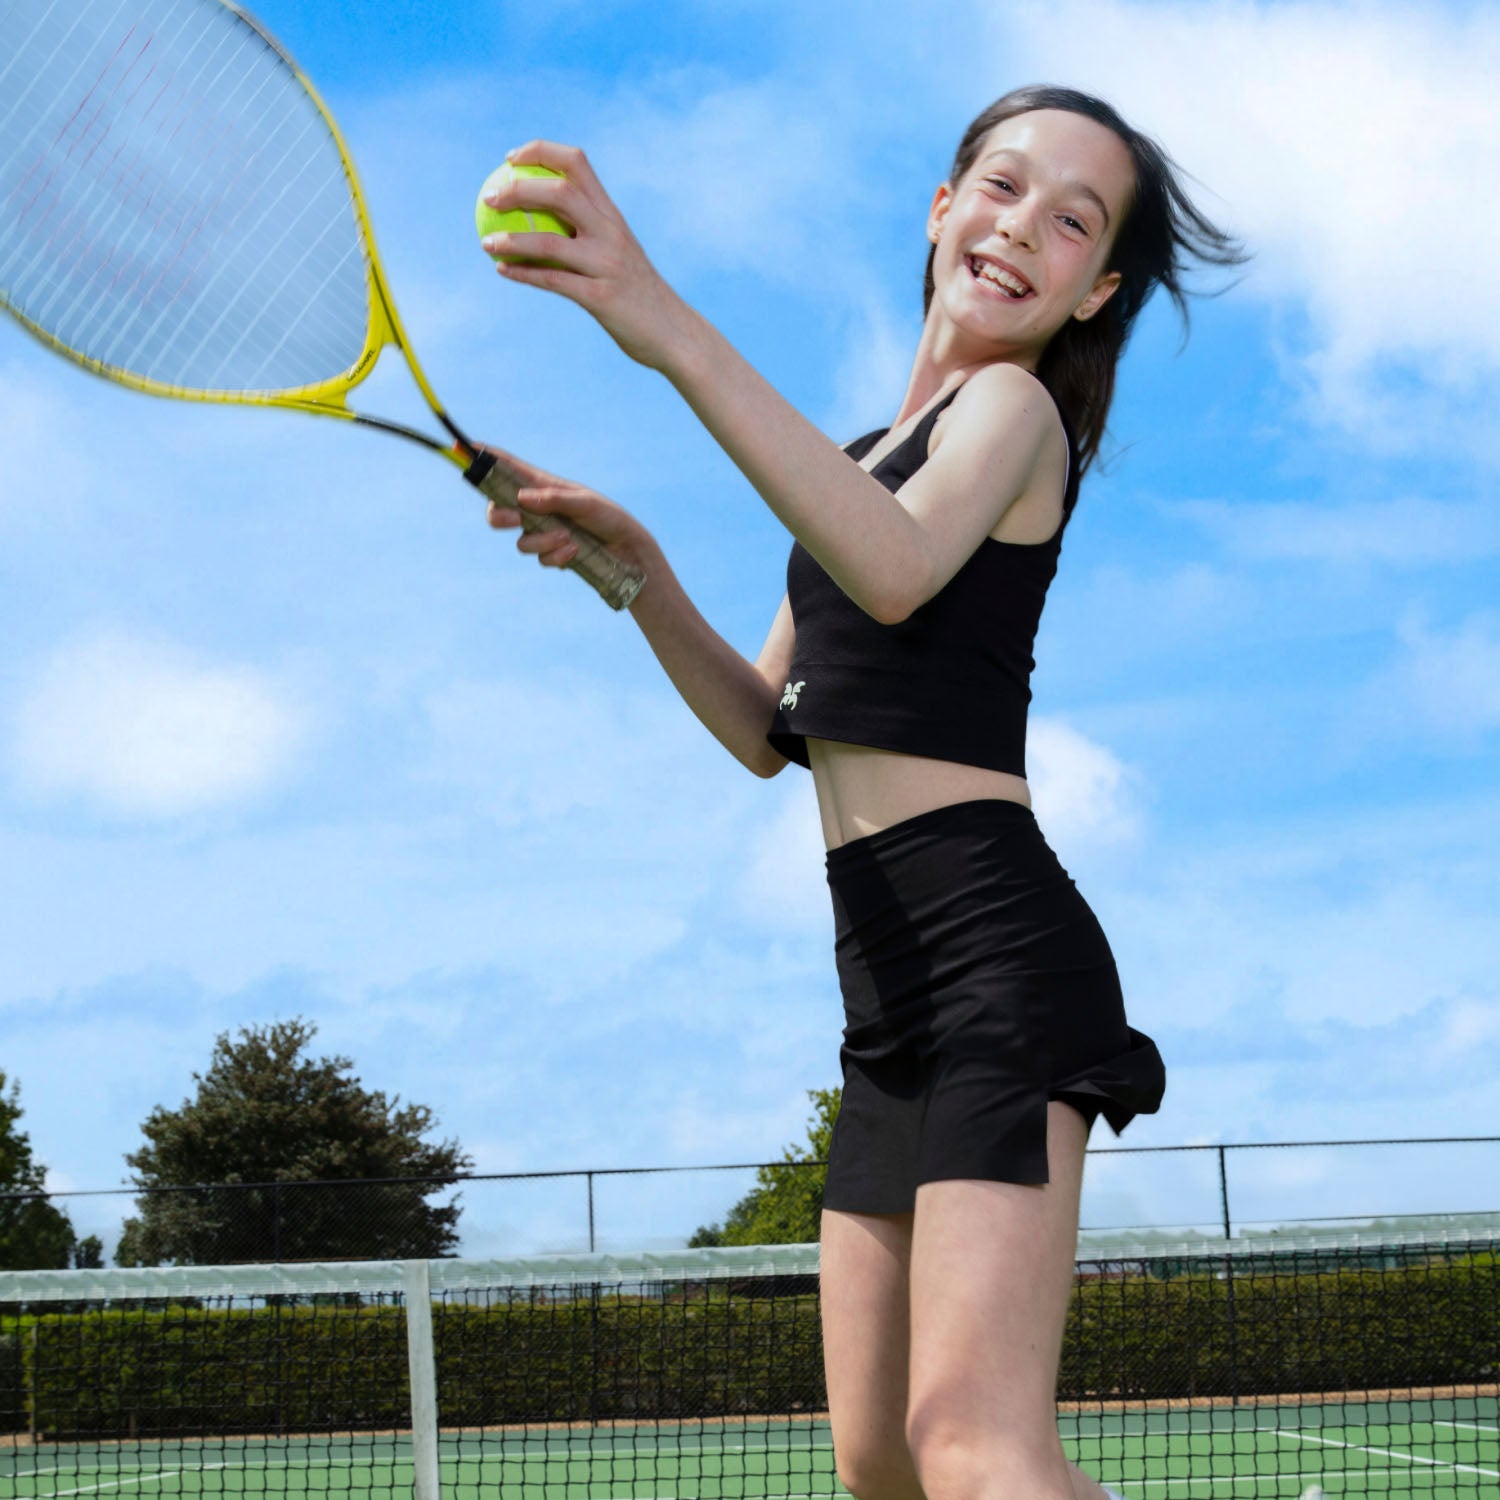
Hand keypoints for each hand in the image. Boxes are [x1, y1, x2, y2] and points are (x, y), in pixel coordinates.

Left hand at [479, 141, 691, 371]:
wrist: (673, 332)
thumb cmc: (638, 294)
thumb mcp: (617, 253)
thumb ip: (588, 232)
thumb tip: (540, 217)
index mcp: (613, 215)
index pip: (577, 163)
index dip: (540, 152)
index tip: (511, 160)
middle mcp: (611, 232)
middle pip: (560, 192)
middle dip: (519, 189)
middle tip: (490, 198)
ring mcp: (607, 264)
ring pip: (550, 240)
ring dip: (511, 239)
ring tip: (486, 242)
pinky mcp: (600, 297)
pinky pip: (553, 281)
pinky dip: (523, 273)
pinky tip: (502, 270)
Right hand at [480, 444, 652, 576]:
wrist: (627, 551)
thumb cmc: (608, 517)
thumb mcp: (584, 503)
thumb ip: (553, 499)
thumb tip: (521, 498)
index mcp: (542, 486)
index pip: (508, 468)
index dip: (485, 458)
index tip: (463, 447)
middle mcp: (537, 508)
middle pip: (498, 511)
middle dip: (500, 516)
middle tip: (517, 518)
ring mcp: (542, 532)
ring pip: (520, 541)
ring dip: (542, 541)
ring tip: (568, 538)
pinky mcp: (551, 553)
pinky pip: (539, 558)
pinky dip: (556, 557)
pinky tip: (574, 552)